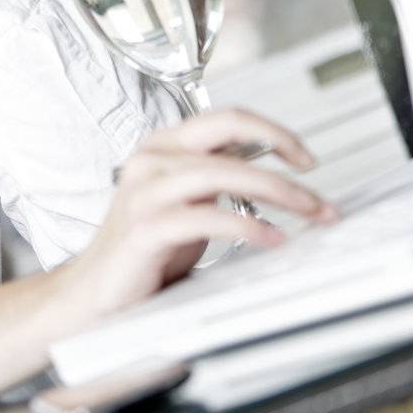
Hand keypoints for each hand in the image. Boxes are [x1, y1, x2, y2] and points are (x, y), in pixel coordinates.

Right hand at [55, 108, 337, 317]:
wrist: (95, 294)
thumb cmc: (146, 251)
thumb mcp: (190, 205)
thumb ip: (220, 180)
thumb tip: (276, 172)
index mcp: (164, 146)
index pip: (227, 118)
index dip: (274, 131)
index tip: (305, 158)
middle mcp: (152, 158)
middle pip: (228, 131)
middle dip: (283, 150)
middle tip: (317, 189)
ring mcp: (145, 191)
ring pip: (222, 172)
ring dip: (276, 191)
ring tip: (308, 212)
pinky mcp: (144, 228)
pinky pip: (205, 218)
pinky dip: (246, 226)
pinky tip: (271, 238)